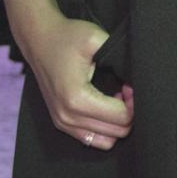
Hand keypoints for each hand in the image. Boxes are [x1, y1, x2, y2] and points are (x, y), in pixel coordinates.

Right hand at [17, 12, 132, 149]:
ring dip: (117, 122)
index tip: (128, 84)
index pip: (122, 117)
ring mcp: (62, 123)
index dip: (134, 101)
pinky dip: (104, 128)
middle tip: (124, 89)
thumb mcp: (96, 39)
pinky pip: (92, 139)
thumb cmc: (67, 37)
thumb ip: (119, 57)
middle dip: (128, 112)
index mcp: (76, 99)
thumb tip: (137, 78)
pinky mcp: (61, 123)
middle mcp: (67, 116)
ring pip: (106, 140)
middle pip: (117, 132)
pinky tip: (104, 106)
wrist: (38, 39)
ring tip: (115, 98)